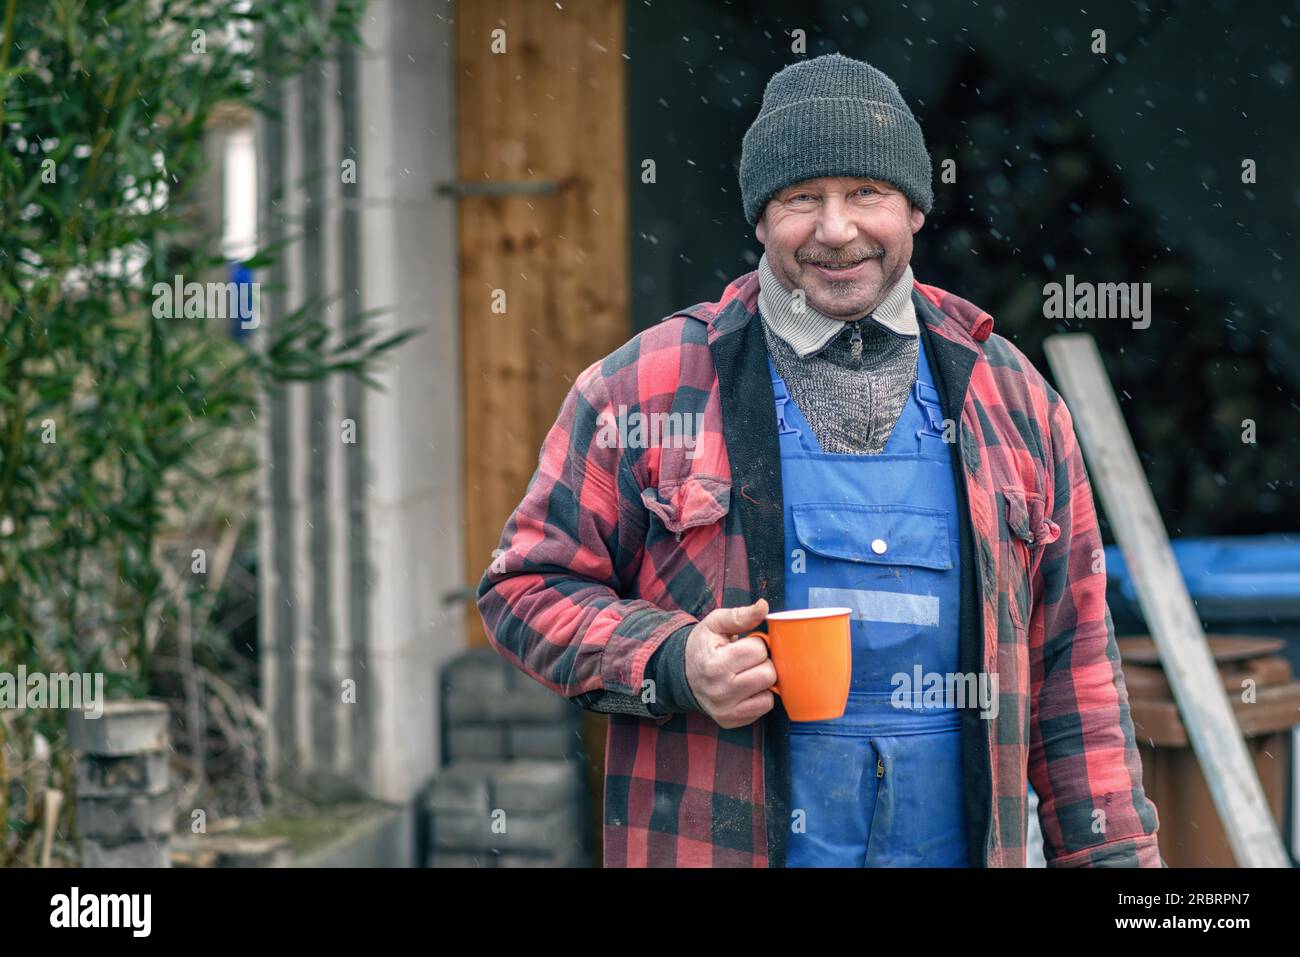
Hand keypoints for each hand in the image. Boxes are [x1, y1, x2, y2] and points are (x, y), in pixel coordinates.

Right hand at [683, 598, 776, 728]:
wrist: (681, 675)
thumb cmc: (703, 646)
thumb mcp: (715, 624)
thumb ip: (740, 615)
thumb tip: (763, 606)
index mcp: (715, 664)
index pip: (759, 650)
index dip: (756, 643)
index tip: (744, 645)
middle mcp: (720, 691)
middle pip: (768, 673)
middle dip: (763, 662)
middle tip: (749, 660)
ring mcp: (725, 710)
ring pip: (769, 694)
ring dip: (763, 681)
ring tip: (748, 673)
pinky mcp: (731, 721)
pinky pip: (763, 708)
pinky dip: (760, 697)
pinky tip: (746, 688)